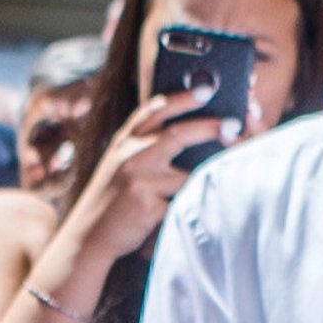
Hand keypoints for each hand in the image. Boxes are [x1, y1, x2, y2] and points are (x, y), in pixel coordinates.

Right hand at [56, 89, 236, 269]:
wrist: (89, 234)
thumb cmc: (115, 196)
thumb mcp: (123, 162)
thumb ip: (148, 144)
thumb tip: (197, 130)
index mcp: (126, 140)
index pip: (154, 110)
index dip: (182, 98)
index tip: (206, 89)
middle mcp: (130, 155)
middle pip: (176, 134)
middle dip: (208, 127)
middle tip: (234, 125)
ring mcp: (137, 180)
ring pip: (185, 174)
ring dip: (208, 174)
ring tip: (233, 168)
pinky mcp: (144, 205)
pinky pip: (181, 202)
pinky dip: (194, 204)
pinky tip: (205, 206)